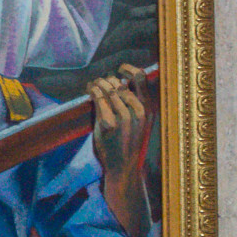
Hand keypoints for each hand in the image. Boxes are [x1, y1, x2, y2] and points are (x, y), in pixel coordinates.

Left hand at [89, 64, 151, 236]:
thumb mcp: (139, 123)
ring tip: (92, 86)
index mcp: (148, 109)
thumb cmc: (128, 143)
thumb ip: (134, 104)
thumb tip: (121, 82)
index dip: (129, 69)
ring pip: (108, 88)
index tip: (120, 70)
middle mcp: (138, 111)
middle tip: (98, 83)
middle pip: (119, 82)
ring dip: (97, 84)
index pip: (141, 78)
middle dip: (106, 80)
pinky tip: (89, 91)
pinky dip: (92, 90)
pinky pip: (98, 97)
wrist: (122, 167)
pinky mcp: (109, 123)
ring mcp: (124, 117)